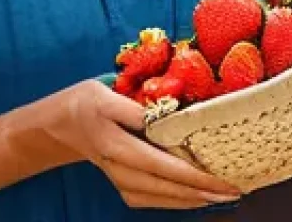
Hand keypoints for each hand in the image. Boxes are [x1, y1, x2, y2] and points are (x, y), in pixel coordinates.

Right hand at [27, 79, 240, 209]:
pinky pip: (152, 198)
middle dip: (201, 191)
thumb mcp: (105, 93)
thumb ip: (136, 107)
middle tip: (233, 189)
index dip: (193, 174)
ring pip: (160, 198)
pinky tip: (196, 195)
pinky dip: (176, 199)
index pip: (162, 165)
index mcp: (116, 145)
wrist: (58, 125)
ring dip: (192, 198)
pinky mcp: (122, 185)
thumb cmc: (85, 102)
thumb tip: (169, 115)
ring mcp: (120, 181)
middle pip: (165, 187)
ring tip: (222, 194)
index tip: (220, 177)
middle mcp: (119, 168)